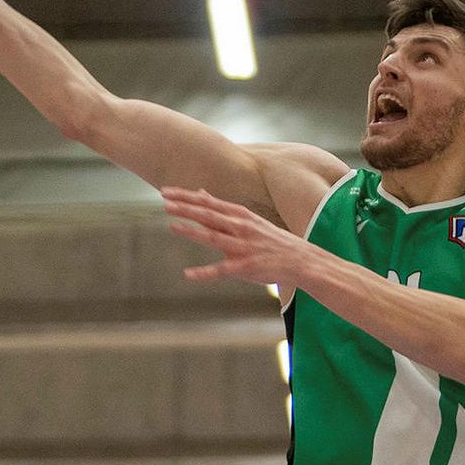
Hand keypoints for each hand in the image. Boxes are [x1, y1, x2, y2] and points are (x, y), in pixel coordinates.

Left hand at [163, 186, 315, 287]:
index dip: (186, 196)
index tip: (166, 191)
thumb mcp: (247, 218)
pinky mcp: (246, 267)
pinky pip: (222, 270)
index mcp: (239, 215)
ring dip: (193, 232)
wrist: (300, 260)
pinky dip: (205, 272)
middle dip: (186, 208)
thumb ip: (220, 209)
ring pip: (214, 237)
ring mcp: (243, 247)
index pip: (208, 202)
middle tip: (164, 201)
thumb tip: (199, 193)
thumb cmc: (270, 239)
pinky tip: (188, 274)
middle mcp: (240, 227)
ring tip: (172, 226)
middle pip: (209, 215)